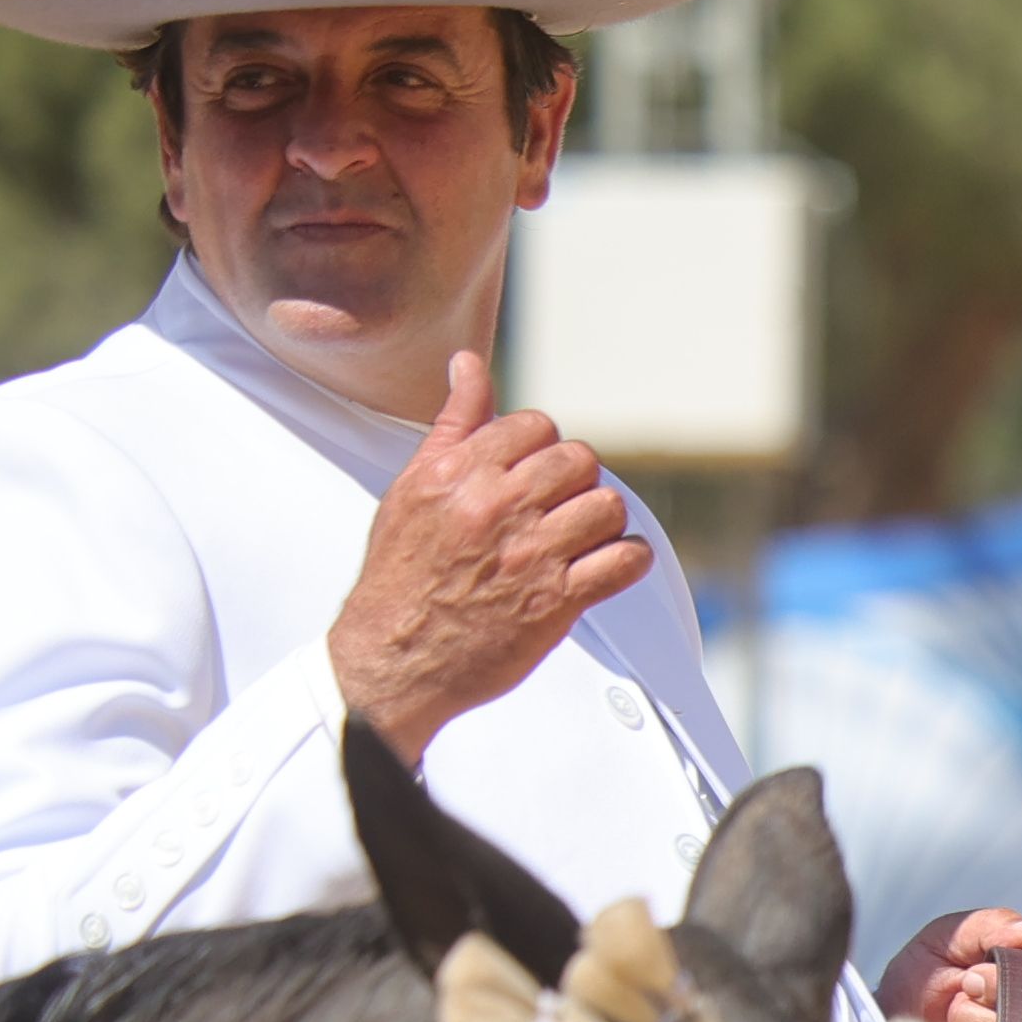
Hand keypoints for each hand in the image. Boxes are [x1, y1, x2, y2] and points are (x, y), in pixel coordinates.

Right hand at [326, 351, 650, 759]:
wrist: (392, 657)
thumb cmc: (401, 572)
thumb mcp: (413, 488)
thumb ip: (453, 425)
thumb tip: (468, 364)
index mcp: (456, 474)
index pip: (535, 427)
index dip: (543, 447)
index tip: (534, 473)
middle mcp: (495, 507)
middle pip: (578, 461)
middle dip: (577, 481)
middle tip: (560, 507)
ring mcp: (530, 554)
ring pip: (607, 506)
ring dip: (603, 520)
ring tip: (583, 537)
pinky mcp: (557, 601)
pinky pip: (624, 562)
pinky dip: (628, 560)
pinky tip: (610, 565)